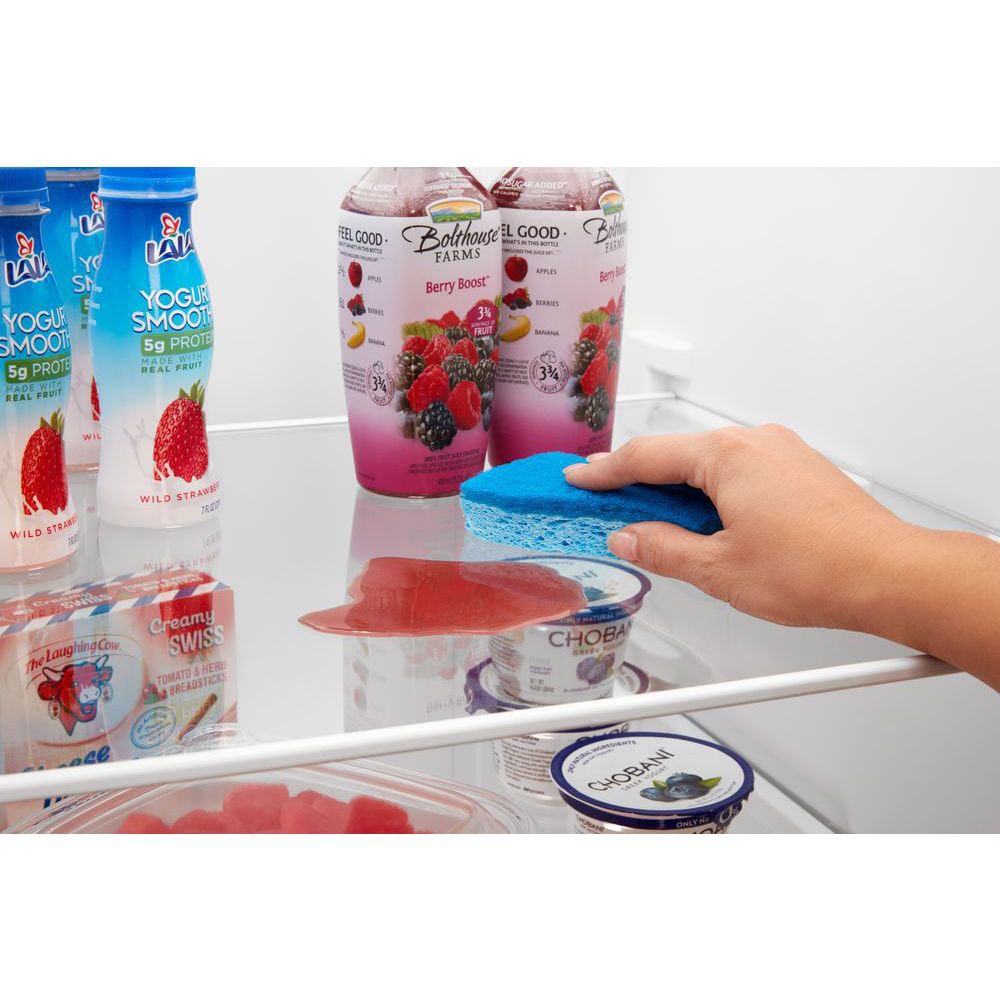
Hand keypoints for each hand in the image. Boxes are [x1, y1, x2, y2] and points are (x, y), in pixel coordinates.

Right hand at [564, 424, 917, 631]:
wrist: (889, 574)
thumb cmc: (818, 568)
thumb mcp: (719, 570)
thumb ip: (663, 550)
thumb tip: (630, 540)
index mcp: (726, 456)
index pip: (645, 457)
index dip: (604, 473)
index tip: (577, 480)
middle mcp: (754, 442)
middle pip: (676, 455)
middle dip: (638, 482)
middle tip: (607, 506)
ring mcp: (780, 451)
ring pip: (709, 463)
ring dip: (677, 490)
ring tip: (655, 525)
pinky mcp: (798, 467)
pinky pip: (738, 469)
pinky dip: (711, 491)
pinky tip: (705, 522)